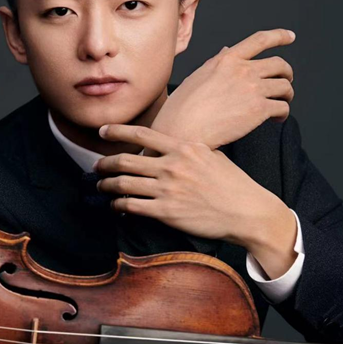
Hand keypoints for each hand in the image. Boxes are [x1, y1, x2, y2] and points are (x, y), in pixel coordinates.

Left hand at [95, 123, 280, 245]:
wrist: (247, 211)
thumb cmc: (233, 184)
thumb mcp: (212, 155)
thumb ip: (188, 150)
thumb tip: (173, 145)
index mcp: (182, 148)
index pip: (141, 134)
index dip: (116, 131)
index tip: (102, 131)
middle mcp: (172, 166)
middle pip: (126, 160)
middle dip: (105, 163)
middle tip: (96, 166)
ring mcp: (168, 189)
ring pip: (124, 183)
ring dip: (106, 185)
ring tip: (101, 186)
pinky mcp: (166, 212)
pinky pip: (132, 206)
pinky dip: (118, 205)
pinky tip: (115, 206)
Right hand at [149, 28, 295, 150]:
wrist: (182, 130)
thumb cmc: (183, 108)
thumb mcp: (197, 77)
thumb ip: (216, 63)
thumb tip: (227, 51)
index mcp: (226, 60)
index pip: (259, 40)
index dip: (279, 36)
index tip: (290, 36)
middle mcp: (242, 71)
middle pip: (279, 64)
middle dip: (287, 73)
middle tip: (285, 81)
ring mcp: (252, 90)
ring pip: (285, 87)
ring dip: (287, 95)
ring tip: (281, 104)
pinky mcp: (258, 110)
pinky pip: (283, 107)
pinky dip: (283, 114)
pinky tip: (276, 119)